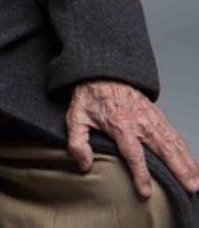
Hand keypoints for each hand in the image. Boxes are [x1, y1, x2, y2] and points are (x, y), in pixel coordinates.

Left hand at [67, 79, 198, 197]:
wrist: (101, 71)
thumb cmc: (90, 97)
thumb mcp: (76, 116)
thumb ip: (77, 142)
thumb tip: (84, 164)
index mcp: (120, 124)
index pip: (133, 153)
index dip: (140, 173)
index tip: (146, 191)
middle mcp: (140, 122)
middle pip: (163, 149)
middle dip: (178, 170)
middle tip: (190, 187)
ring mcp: (151, 117)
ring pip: (173, 142)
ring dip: (187, 162)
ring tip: (196, 181)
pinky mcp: (156, 114)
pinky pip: (174, 133)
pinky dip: (185, 149)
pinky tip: (191, 163)